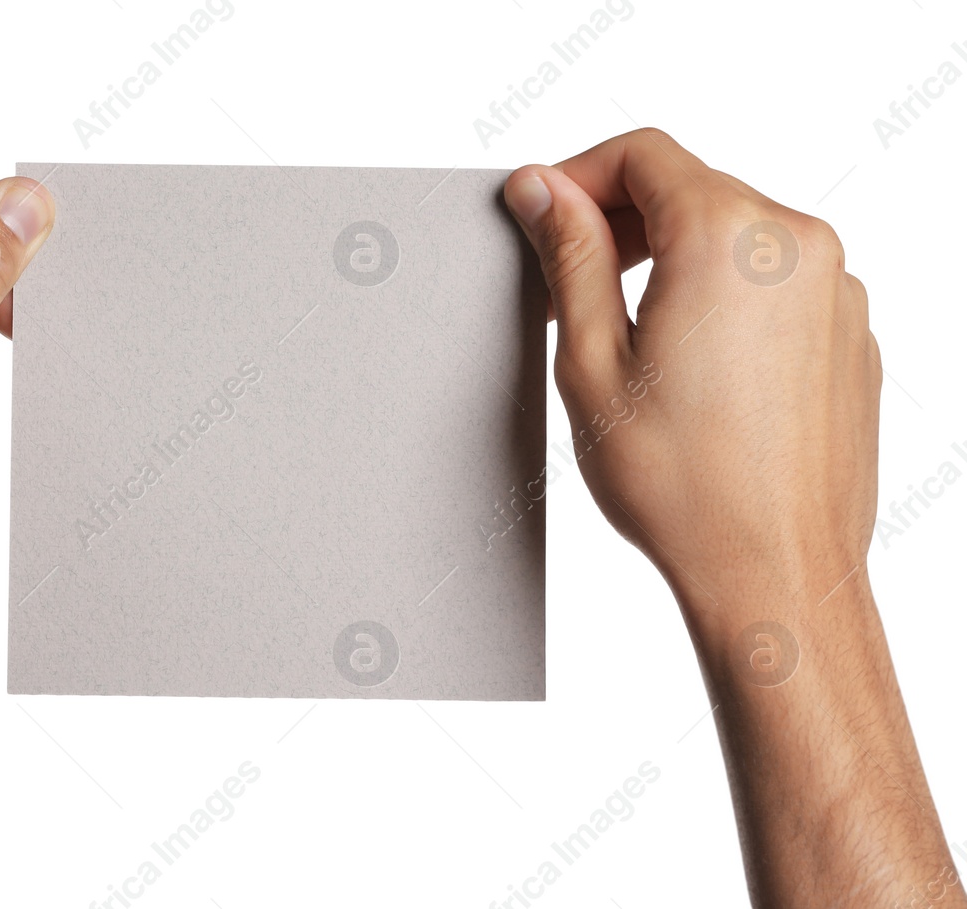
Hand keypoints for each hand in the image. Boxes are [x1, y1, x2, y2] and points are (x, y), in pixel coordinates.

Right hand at [503, 128, 877, 619]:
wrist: (774, 570)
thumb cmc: (684, 486)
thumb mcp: (591, 359)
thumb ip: (568, 255)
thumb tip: (544, 189)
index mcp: (729, 238)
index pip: (643, 153)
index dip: (577, 174)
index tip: (543, 212)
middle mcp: (798, 246)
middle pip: (692, 186)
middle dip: (621, 219)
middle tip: (568, 279)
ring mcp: (836, 288)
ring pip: (734, 233)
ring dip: (672, 257)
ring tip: (628, 335)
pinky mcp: (849, 331)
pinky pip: (775, 281)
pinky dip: (724, 295)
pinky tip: (688, 366)